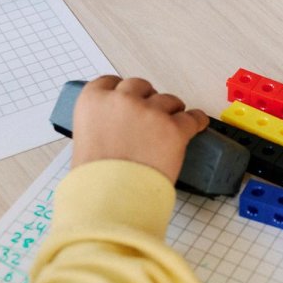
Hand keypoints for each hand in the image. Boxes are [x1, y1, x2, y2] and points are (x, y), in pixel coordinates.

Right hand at [71, 76, 208, 181]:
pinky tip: (196, 124)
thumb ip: (100, 126)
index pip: (110, 82)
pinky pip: (192, 117)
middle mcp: (122, 100)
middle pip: (140, 86)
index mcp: (93, 101)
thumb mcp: (85, 143)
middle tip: (148, 119)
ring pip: (168, 100)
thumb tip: (115, 128)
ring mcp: (150, 112)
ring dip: (170, 111)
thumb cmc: (95, 180)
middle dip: (146, 100)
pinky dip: (195, 121)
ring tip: (169, 128)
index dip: (121, 92)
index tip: (128, 99)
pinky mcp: (174, 129)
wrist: (110, 200)